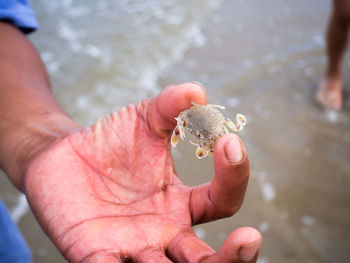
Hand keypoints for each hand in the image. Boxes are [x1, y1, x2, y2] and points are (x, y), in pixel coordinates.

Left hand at [24, 83, 261, 262]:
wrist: (61, 154)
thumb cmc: (110, 139)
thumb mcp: (144, 117)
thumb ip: (170, 105)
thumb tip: (197, 92)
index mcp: (181, 202)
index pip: (222, 202)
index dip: (234, 175)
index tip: (229, 141)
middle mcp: (164, 232)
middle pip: (207, 261)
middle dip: (232, 258)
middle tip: (250, 239)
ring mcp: (131, 247)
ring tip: (175, 258)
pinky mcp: (94, 254)